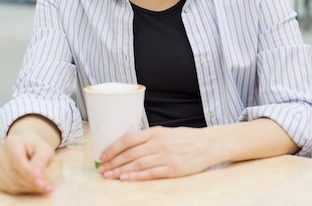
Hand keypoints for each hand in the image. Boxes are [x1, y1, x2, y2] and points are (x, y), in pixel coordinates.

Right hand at [0, 133, 55, 194]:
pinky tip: (33, 186)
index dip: (28, 173)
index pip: (17, 160)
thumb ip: (41, 159)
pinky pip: (9, 189)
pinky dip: (23, 190)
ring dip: (29, 188)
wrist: (28, 148)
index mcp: (12, 142)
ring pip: (12, 184)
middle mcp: (1, 153)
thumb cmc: (37, 148)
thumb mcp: (45, 149)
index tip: (40, 182)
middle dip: (32, 183)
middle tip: (49, 187)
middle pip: (14, 174)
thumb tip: (36, 174)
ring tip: (44, 186)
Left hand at [96, 126, 215, 180]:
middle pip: (130, 153)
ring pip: (138, 164)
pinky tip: (125, 178)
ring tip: (109, 176)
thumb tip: (127, 145)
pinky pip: (151, 173)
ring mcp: (167, 156)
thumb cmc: (186, 138)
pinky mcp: (174, 169)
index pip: (128, 138)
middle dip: (113, 162)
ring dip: (121, 171)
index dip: (113, 148)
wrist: (209, 144)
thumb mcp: (166, 132)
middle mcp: (160, 143)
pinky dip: (136, 176)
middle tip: (102, 169)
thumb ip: (149, 138)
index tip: (102, 155)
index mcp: (156, 132)